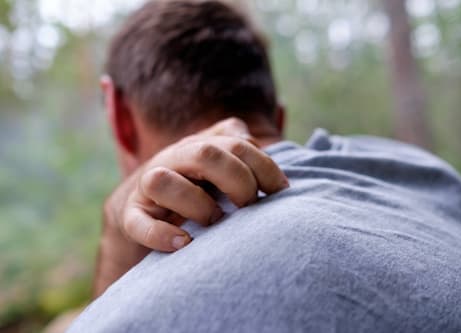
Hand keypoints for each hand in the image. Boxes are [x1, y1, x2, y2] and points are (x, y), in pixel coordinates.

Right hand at [94, 118, 287, 295]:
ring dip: (197, 204)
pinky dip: (161, 234)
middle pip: (205, 154)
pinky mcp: (132, 216)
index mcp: (199, 145)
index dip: (264, 166)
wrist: (144, 207)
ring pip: (162, 181)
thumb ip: (236, 146)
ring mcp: (148, 187)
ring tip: (214, 221)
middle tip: (248, 204)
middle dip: (237, 180)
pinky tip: (184, 243)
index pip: (237, 143)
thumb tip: (253, 140)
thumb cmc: (193, 186)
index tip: (280, 191)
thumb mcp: (216, 164)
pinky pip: (139, 223)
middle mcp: (173, 159)